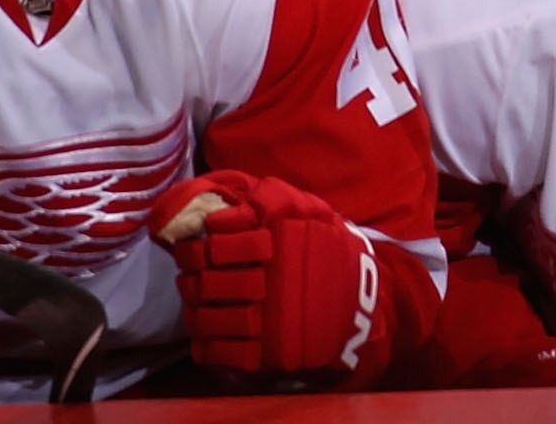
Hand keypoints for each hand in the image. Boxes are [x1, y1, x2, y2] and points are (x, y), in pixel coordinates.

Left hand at [151, 171, 394, 386]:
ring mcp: (268, 321)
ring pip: (207, 317)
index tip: (195, 242)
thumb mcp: (315, 214)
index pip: (219, 243)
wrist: (367, 309)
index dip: (198, 243)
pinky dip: (204, 343)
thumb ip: (276, 200)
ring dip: (192, 308)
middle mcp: (271, 281)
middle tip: (188, 270)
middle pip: (207, 280)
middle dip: (190, 274)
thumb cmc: (333, 254)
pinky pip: (219, 351)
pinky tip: (204, 332)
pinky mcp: (267, 355)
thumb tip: (229, 207)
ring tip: (194, 301)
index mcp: (280, 244)